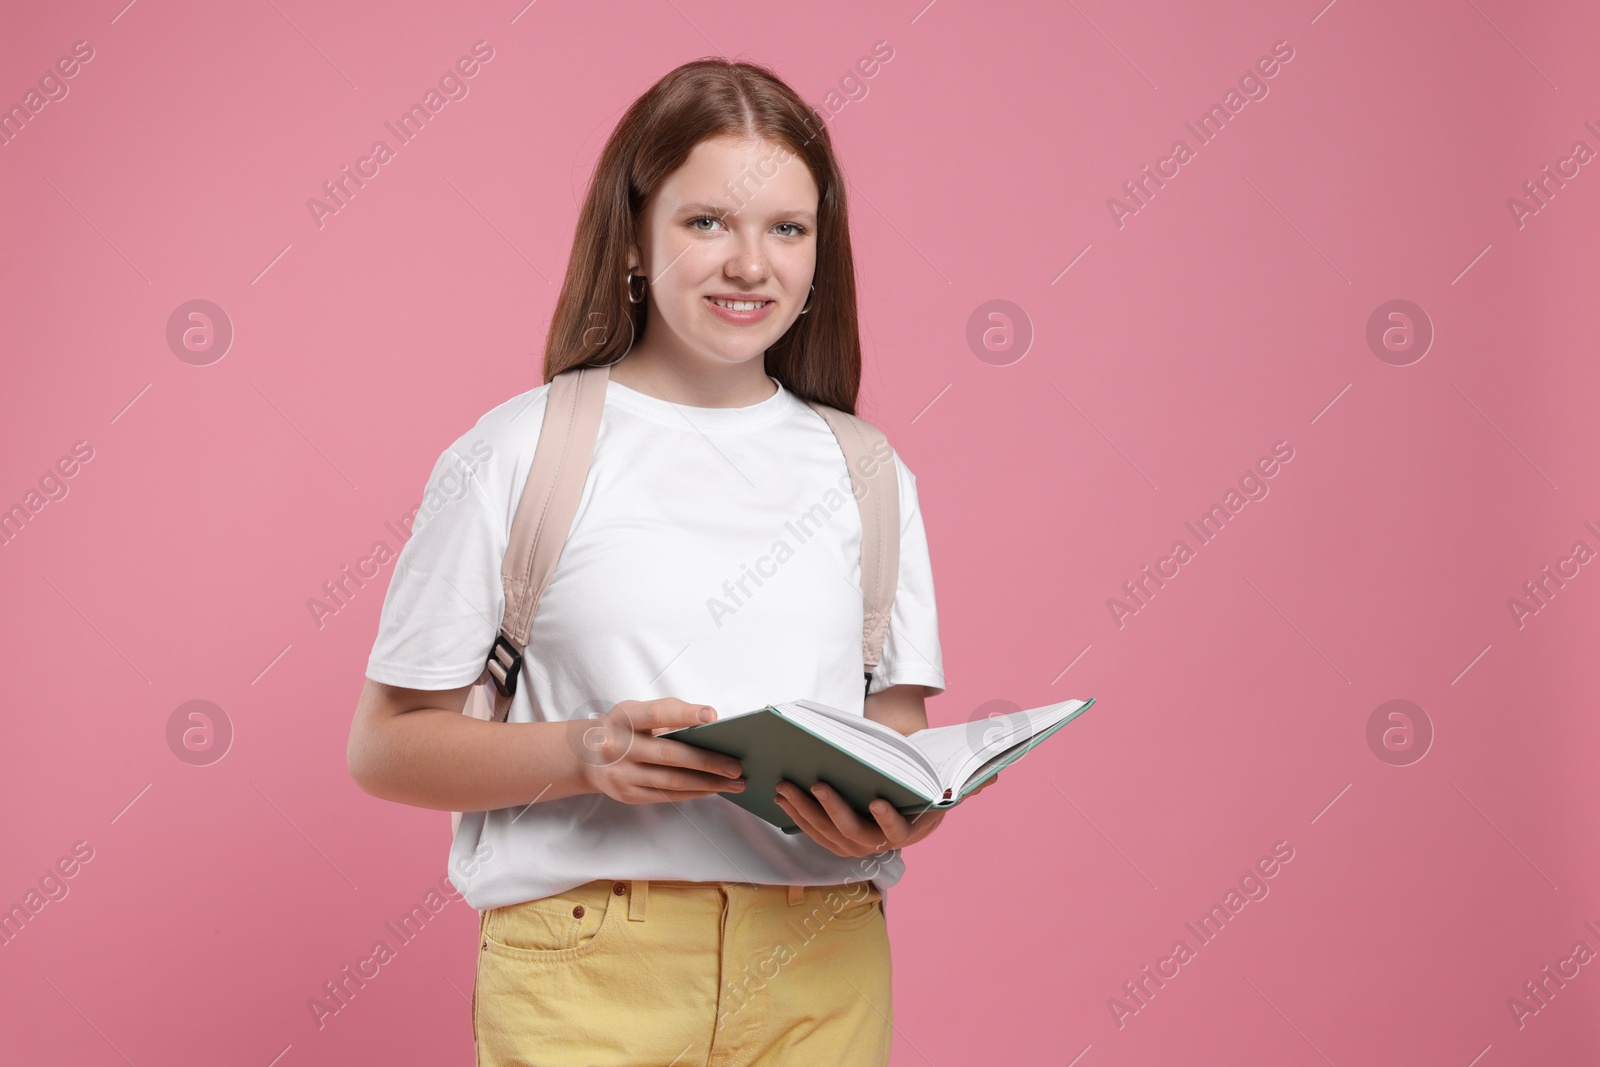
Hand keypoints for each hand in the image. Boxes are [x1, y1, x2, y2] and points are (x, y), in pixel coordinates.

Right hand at [573, 699, 744, 804]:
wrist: (584, 756)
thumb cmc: (623, 727)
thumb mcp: (636, 711)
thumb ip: (668, 714)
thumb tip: (711, 726)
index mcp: (624, 718)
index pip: (657, 714)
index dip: (684, 714)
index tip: (711, 716)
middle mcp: (619, 746)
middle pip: (669, 755)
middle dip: (707, 762)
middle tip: (736, 766)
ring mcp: (621, 774)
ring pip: (672, 781)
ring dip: (708, 783)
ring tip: (735, 782)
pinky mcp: (627, 794)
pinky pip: (667, 795)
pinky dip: (693, 792)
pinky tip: (713, 788)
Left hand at [774, 772, 1003, 856]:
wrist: (902, 786)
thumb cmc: (921, 777)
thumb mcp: (944, 776)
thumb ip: (968, 780)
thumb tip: (993, 776)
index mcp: (912, 830)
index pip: (900, 833)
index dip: (888, 821)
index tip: (876, 801)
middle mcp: (882, 844)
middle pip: (854, 835)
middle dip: (833, 810)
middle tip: (816, 785)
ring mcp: (856, 845)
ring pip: (827, 835)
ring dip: (804, 812)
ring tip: (787, 786)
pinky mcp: (835, 839)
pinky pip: (813, 832)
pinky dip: (796, 815)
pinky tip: (782, 795)